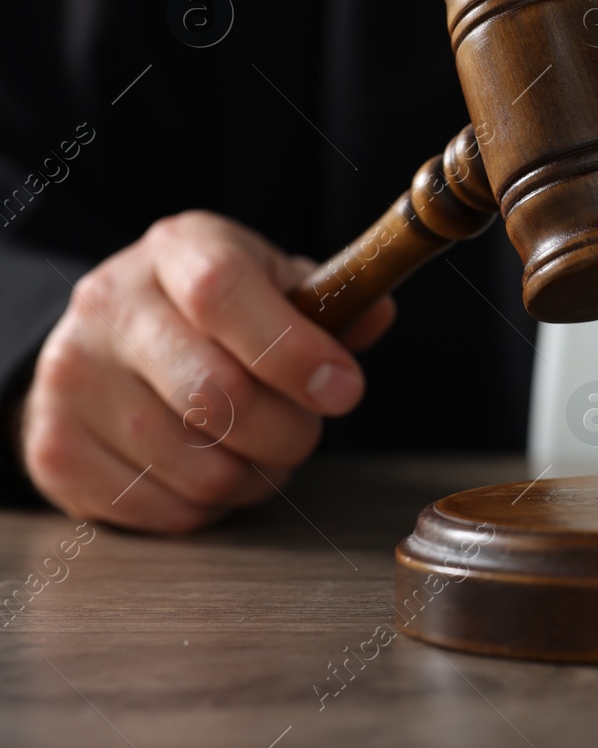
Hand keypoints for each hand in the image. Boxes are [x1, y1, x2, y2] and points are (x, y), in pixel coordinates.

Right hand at [18, 210, 395, 532]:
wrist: (107, 339)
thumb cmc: (212, 312)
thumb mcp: (272, 283)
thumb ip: (329, 303)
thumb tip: (376, 313)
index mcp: (175, 252)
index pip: (224, 295)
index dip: (293, 351)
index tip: (343, 389)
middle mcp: (110, 307)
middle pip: (215, 393)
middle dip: (287, 430)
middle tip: (303, 428)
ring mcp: (72, 381)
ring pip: (197, 465)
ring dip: (254, 475)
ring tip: (258, 450)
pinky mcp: (56, 451)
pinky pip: (164, 509)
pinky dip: (210, 506)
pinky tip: (211, 468)